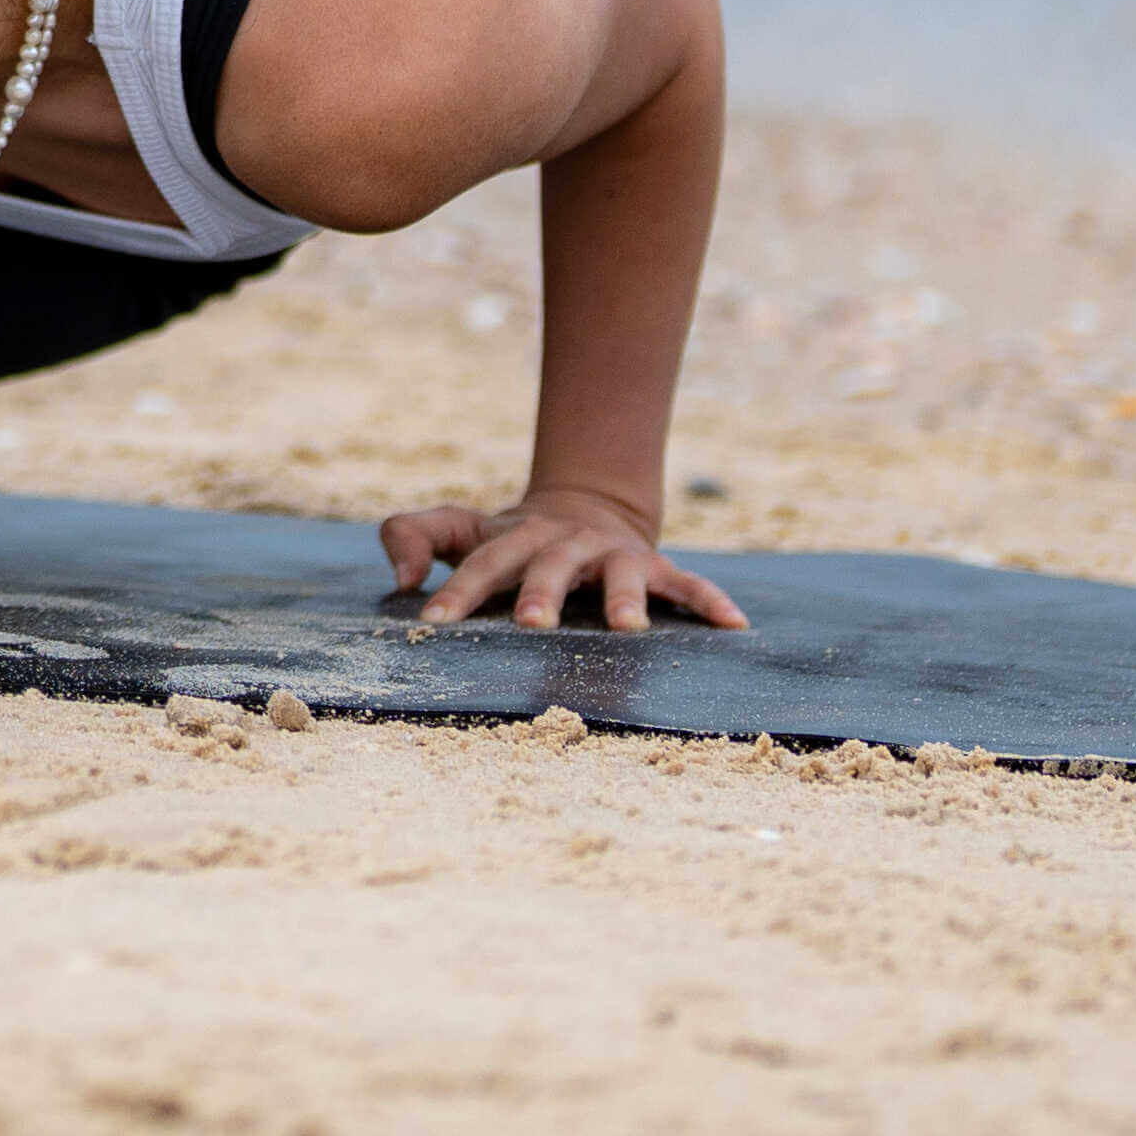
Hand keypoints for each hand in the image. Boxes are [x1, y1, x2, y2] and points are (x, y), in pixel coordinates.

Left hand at [377, 487, 748, 633]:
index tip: (432, 623)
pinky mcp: (657, 568)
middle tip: (530, 625)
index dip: (457, 591)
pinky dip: (711, 602)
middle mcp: (568, 543)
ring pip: (622, 573)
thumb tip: (400, 581)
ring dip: (625, 597)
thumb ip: (410, 536)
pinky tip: (735, 625)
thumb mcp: (459, 530)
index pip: (481, 563)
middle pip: (551, 565)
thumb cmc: (511, 540)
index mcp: (517, 537)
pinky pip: (688, 584)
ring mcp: (616, 555)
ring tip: (630, 628)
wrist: (584, 507)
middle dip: (540, 593)